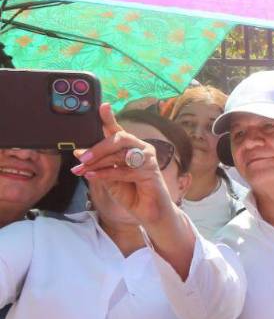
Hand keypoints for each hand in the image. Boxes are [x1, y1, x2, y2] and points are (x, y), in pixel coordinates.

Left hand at [71, 104, 173, 224]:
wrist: (147, 212)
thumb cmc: (131, 192)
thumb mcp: (108, 175)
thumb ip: (97, 163)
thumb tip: (78, 151)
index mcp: (130, 147)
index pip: (118, 130)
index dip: (110, 118)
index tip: (102, 106)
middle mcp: (141, 149)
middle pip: (120, 138)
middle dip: (99, 146)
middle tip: (82, 157)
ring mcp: (148, 159)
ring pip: (120, 154)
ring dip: (99, 162)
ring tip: (83, 170)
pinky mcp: (151, 172)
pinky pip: (124, 170)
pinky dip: (106, 173)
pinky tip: (93, 176)